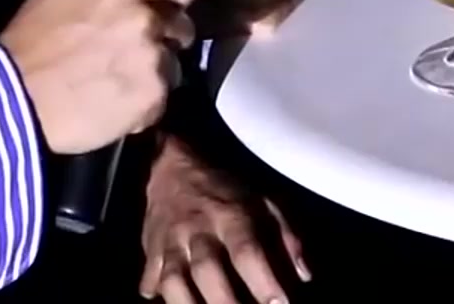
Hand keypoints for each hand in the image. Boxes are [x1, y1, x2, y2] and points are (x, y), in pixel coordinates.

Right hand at [0, 0, 205, 153]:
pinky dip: (145, 100)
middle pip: (182, 23)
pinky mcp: (153, 101)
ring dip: (153, 67)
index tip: (160, 0)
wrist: (13, 101)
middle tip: (124, 43)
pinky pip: (163, 96)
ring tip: (116, 74)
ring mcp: (152, 62)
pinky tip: (115, 98)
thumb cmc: (32, 34)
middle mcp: (147, 19)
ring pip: (173, 62)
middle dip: (161, 31)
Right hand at [140, 136, 308, 303]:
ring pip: (174, 280)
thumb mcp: (263, 200)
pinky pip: (150, 276)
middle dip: (226, 302)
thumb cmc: (225, 188)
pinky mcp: (149, 250)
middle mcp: (198, 229)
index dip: (263, 281)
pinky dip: (156, 293)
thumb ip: (286, 236)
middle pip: (207, 270)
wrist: (170, 164)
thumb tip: (304, 276)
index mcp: (231, 215)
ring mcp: (169, 241)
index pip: (247, 250)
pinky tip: (163, 302)